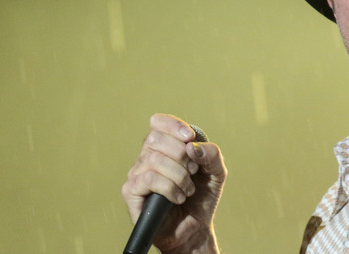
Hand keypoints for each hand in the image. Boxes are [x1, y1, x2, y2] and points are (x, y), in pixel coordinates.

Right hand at [121, 114, 226, 253]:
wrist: (195, 227)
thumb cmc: (201, 197)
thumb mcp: (216, 171)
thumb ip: (211, 153)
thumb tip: (192, 146)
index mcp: (165, 147)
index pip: (157, 122)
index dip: (173, 125)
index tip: (190, 137)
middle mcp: (147, 157)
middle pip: (155, 139)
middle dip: (181, 154)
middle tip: (192, 171)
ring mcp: (137, 174)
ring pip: (154, 160)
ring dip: (179, 175)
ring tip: (188, 190)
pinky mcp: (131, 192)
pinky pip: (147, 179)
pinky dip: (169, 188)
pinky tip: (178, 198)